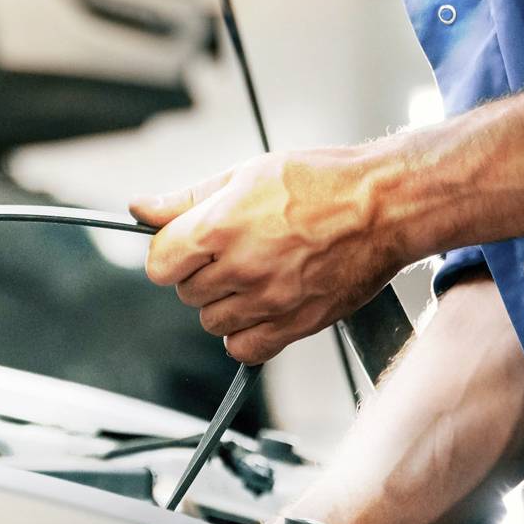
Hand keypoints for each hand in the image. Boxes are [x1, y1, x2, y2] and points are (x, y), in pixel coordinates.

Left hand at [131, 145, 407, 363]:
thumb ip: (187, 198)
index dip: (168, 253)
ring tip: (253, 271)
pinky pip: (244, 349)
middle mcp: (241, 267)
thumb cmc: (321, 182)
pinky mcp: (295, 326)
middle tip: (231, 249)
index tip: (183, 245)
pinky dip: (245, 332)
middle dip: (199, 271)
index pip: (158, 263)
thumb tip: (140, 208)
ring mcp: (269, 301)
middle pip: (185, 292)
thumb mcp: (246, 173)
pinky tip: (262, 304)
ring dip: (223, 301)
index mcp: (222, 225)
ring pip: (212, 321)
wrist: (382, 206)